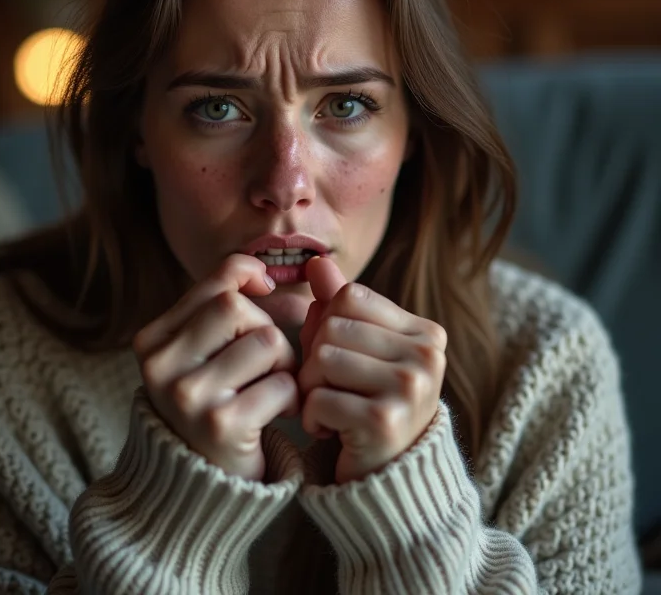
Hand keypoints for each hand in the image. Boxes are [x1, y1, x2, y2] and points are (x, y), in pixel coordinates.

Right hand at [133, 254, 298, 480]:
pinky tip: (276, 413)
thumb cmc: (211, 404)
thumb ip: (225, 308)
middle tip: (268, 362)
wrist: (201, 485)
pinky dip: (290, 397)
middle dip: (266, 329)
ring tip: (272, 388)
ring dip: (284, 365)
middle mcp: (161, 366)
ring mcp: (188, 396)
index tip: (265, 288)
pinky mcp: (221, 425)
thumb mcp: (203, 353)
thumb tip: (265, 275)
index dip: (248, 275)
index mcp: (152, 341)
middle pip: (237, 308)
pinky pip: (282, 383)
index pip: (213, 283)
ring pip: (267, 341)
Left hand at [298, 256, 446, 483]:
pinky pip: (318, 399)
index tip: (343, 359)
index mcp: (425, 332)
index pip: (348, 296)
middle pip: (332, 327)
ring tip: (334, 408)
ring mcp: (409, 388)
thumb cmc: (369, 401)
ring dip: (312, 389)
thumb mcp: (359, 347)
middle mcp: (426, 356)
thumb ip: (339, 303)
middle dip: (317, 361)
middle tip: (335, 390)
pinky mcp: (385, 421)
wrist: (388, 477)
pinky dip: (313, 418)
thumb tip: (316, 261)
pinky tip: (334, 431)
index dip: (327, 325)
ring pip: (321, 360)